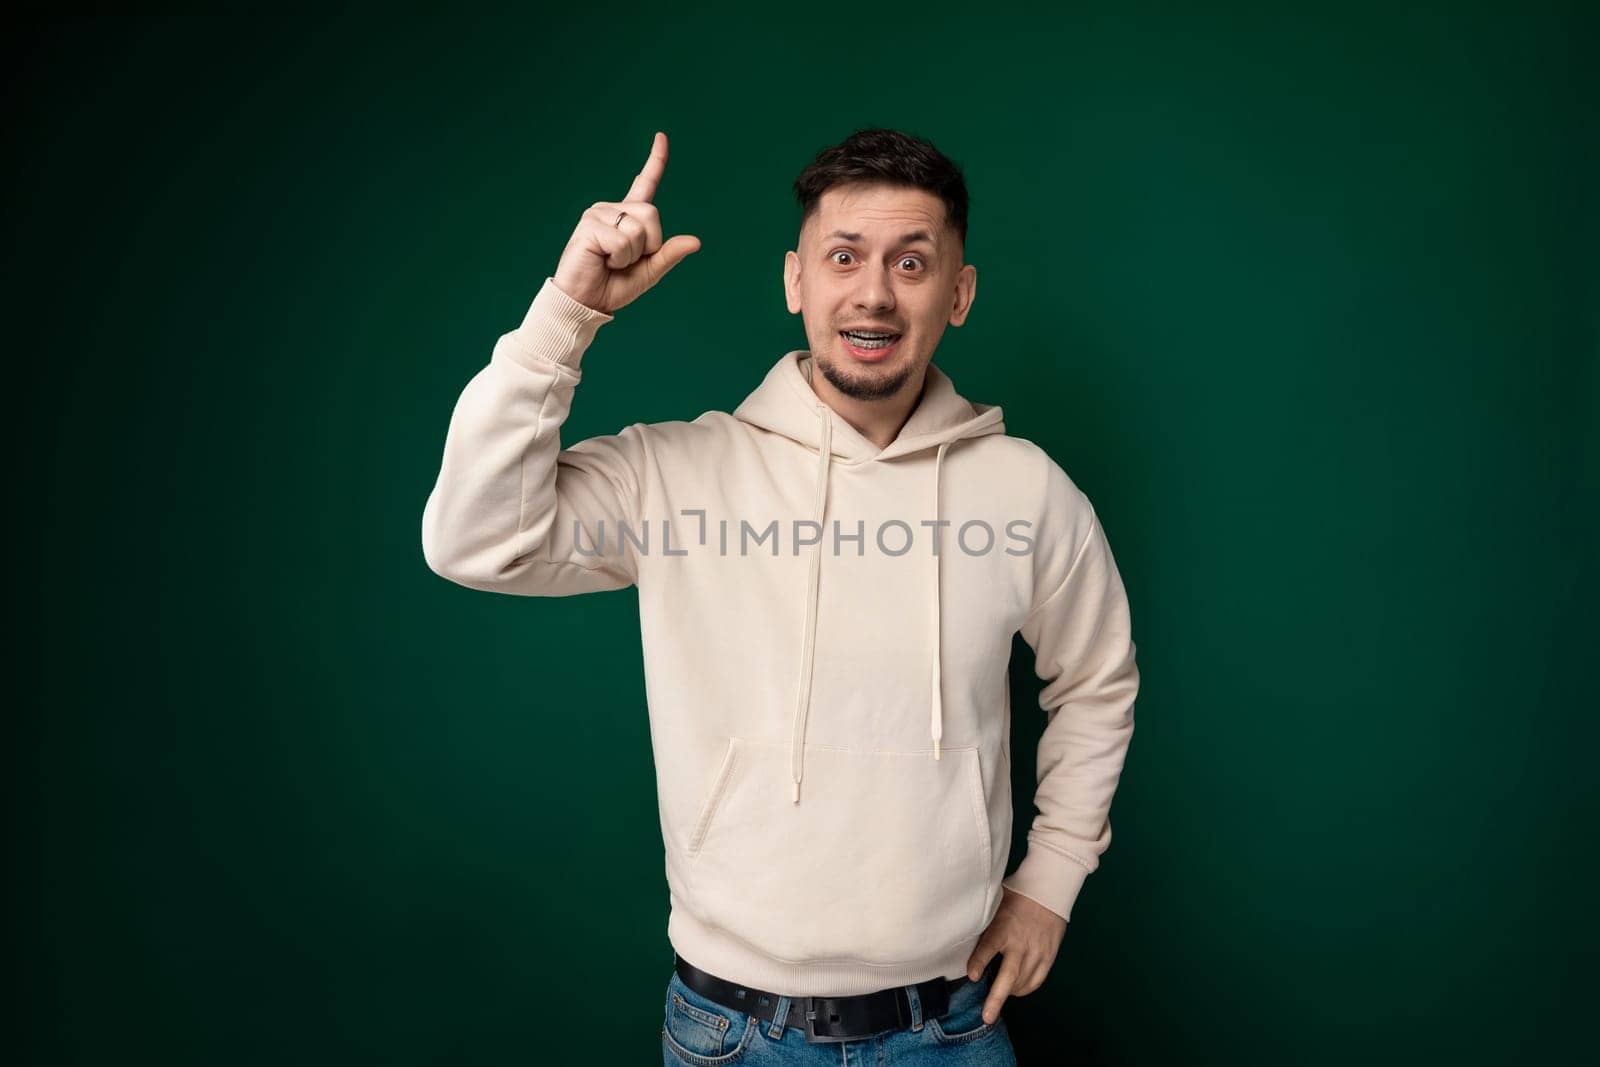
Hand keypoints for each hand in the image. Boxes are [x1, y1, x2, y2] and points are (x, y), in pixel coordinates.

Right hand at [552, 131, 701, 314]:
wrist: (586, 302)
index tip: (661, 136)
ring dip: (631, 254)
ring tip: (610, 261)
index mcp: (628, 217)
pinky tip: (602, 261)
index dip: (656, 161)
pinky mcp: (589, 226)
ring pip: (639, 228)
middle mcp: (612, 209)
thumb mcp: (649, 272)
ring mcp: (598, 214)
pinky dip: (619, 258)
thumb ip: (669, 255)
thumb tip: (696, 241)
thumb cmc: (613, 286)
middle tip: (624, 260)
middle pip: (652, 214)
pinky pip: (623, 240)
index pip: (645, 183)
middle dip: (648, 244)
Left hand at [966, 887, 1067, 1024]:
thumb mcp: (994, 904)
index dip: (980, 962)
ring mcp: (1037, 951)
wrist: (1047, 892)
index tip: (971, 975)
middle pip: (1009, 974)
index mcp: (1004, 926)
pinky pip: (1036, 981)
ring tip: (996, 998)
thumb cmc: (1014, 898)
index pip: (990, 946)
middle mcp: (1021, 942)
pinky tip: (1015, 989)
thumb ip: (980, 922)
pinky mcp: (1048, 957)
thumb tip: (957, 935)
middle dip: (997, 998)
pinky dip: (1025, 989)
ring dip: (1009, 993)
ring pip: (1023, 982)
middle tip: (987, 1016)